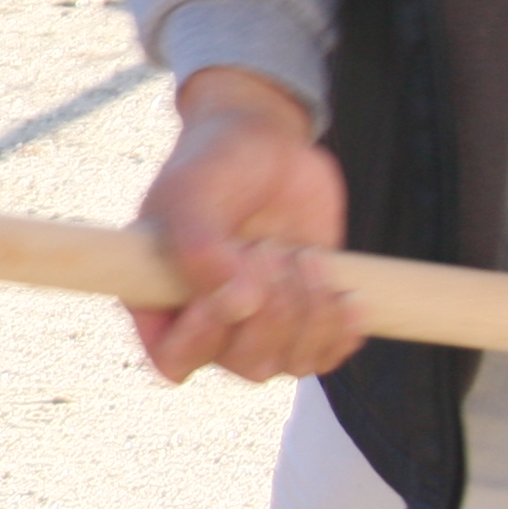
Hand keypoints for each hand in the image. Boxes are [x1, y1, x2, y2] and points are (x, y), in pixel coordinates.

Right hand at [133, 68, 362, 382]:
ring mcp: (259, 324)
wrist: (266, 143)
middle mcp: (209, 321)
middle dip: (273, 313)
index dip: (204, 340)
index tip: (231, 293)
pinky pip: (325, 356)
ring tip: (306, 256)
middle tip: (271, 249)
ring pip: (290, 364)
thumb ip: (199, 248)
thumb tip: (240, 304)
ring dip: (310, 313)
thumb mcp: (192, 193)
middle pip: (245, 365)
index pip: (172, 360)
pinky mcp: (305, 318)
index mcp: (161, 299)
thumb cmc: (214, 164)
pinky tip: (346, 293)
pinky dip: (341, 330)